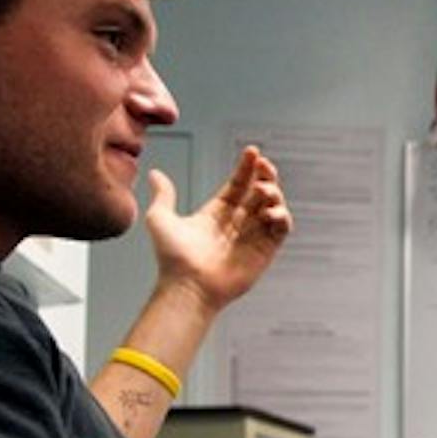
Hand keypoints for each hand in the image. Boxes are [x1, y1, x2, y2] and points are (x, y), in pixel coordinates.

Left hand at [143, 146, 292, 312]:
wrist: (187, 286)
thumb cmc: (173, 259)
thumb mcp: (161, 219)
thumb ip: (164, 195)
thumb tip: (155, 174)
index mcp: (217, 213)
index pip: (238, 184)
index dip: (246, 167)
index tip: (251, 152)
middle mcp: (237, 222)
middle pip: (259, 191)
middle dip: (265, 175)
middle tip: (264, 166)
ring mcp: (252, 236)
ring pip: (273, 206)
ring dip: (274, 193)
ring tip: (262, 191)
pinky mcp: (265, 251)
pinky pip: (282, 229)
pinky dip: (282, 216)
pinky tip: (268, 212)